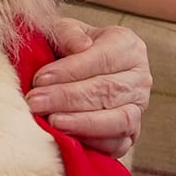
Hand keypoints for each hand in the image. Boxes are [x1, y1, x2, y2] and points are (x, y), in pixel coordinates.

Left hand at [24, 16, 150, 155]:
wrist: (74, 72)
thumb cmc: (67, 48)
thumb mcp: (64, 31)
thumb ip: (68, 33)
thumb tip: (80, 47)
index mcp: (127, 45)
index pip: (102, 58)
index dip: (70, 70)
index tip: (39, 79)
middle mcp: (139, 77)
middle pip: (108, 90)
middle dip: (68, 98)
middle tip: (36, 103)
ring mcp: (138, 108)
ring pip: (118, 119)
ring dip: (82, 123)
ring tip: (52, 122)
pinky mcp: (131, 135)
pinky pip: (118, 144)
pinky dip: (93, 142)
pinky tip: (67, 138)